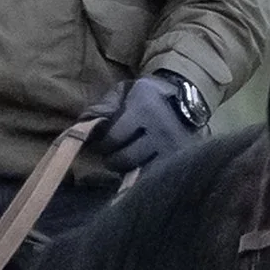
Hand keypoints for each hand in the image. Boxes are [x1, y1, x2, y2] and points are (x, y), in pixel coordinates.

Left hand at [84, 72, 205, 172]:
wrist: (188, 100)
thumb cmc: (149, 98)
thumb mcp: (125, 92)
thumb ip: (103, 107)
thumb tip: (82, 125)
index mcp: (144, 107)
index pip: (113, 138)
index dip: (102, 144)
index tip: (101, 144)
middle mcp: (161, 128)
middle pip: (125, 159)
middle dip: (113, 160)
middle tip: (112, 156)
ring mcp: (174, 147)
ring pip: (139, 173)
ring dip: (128, 171)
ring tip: (127, 162)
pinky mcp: (182, 161)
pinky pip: (154, 178)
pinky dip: (143, 178)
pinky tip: (140, 169)